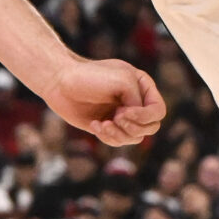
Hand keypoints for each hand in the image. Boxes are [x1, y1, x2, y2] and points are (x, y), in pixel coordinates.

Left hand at [44, 56, 165, 147]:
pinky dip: (108, 137)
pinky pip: (118, 141)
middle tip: (115, 118)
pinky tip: (95, 125)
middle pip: (151, 127)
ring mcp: (122, 115)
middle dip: (133, 127)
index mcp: (142, 86)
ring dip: (119, 134)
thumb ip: (138, 100)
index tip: (123, 112)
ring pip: (135, 138)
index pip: (158, 111)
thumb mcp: (122, 81)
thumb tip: (136, 122)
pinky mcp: (108, 126)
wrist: (60, 83)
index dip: (144, 116)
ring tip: (103, 125)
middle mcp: (135, 102)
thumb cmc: (90, 77)